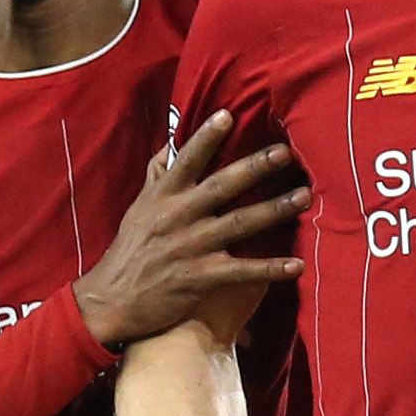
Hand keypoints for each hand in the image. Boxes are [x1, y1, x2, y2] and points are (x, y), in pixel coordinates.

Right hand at [76, 110, 304, 349]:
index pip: (187, 160)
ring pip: (239, 224)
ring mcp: (191, 247)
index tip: (228, 115)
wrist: (111, 301)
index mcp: (163, 196)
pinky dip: (270, 269)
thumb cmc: (130, 251)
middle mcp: (178, 217)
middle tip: (285, 153)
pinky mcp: (200, 278)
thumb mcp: (139, 207)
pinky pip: (241, 271)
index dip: (206, 137)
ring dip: (274, 210)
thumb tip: (172, 142)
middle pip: (222, 187)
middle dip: (254, 168)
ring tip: (305, 197)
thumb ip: (158, 174)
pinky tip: (297, 266)